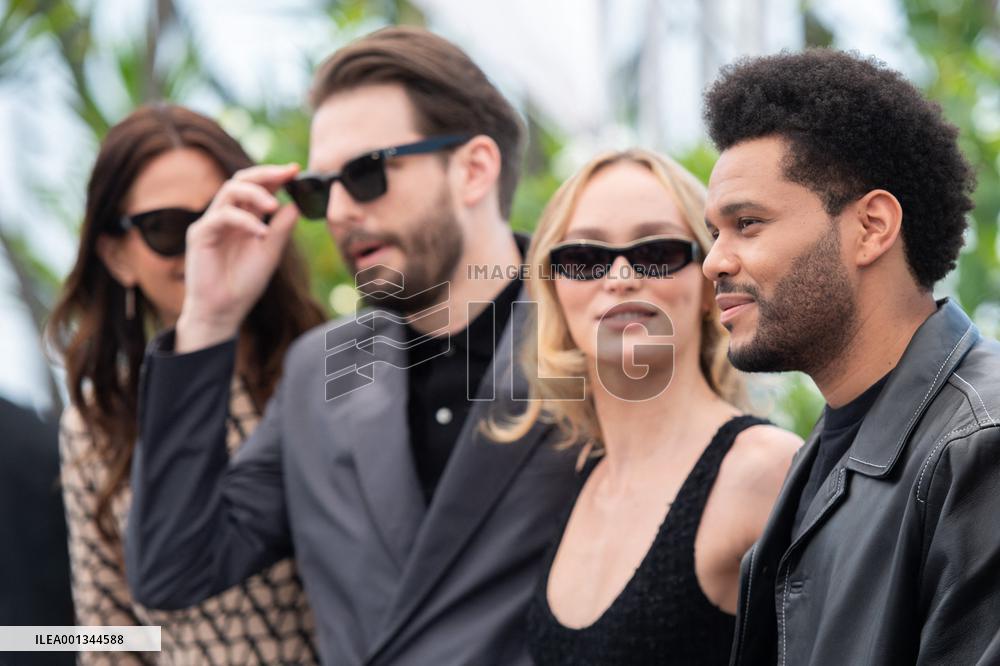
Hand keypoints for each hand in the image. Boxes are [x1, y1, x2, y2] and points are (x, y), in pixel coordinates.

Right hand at [176, 163, 300, 352]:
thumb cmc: (244, 283)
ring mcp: (212, 223)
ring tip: (274, 205)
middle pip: (241, 180)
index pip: (257, 188)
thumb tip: (295, 205)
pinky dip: (245, 221)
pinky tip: (261, 233)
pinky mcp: (200, 234)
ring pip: (229, 191)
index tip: (295, 170)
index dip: (275, 176)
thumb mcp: (270, 252)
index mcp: (244, 218)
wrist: (224, 310)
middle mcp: (226, 216)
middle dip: (265, 173)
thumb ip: (281, 229)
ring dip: (255, 193)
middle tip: (287, 173)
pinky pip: (222, 217)